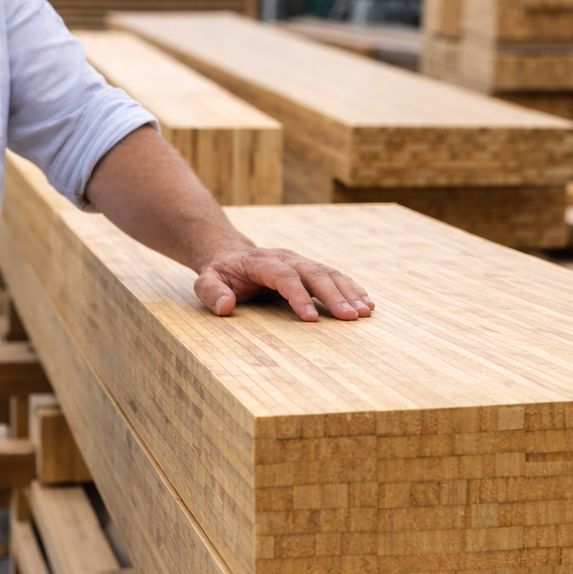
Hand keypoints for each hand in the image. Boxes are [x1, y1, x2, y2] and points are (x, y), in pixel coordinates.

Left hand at [194, 245, 372, 321]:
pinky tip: (367, 304)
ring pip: (329, 273)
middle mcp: (287, 258)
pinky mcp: (310, 268)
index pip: (284, 276)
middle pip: (314, 273)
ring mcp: (301, 261)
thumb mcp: (205, 281)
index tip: (311, 319)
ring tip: (365, 312)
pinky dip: (352, 289)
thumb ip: (211, 292)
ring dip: (349, 292)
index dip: (298, 296)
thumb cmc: (220, 273)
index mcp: (262, 261)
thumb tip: (225, 306)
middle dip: (334, 295)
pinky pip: (334, 276)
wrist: (231, 254)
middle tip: (350, 317)